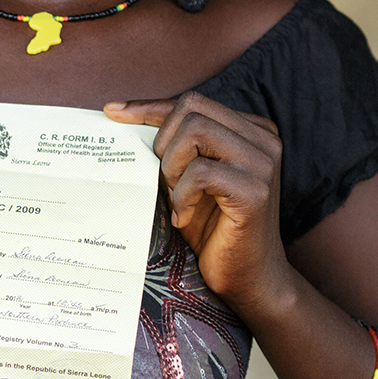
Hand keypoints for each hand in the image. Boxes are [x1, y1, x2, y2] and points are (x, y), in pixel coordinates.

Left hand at [105, 92, 293, 312]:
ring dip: (173, 167)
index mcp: (250, 129)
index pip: (191, 102)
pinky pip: (200, 173)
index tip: (113, 112)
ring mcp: (263, 164)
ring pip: (195, 132)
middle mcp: (264, 139)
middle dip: (164, 145)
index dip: (149, 107)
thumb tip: (118, 110)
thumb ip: (173, 144)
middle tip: (166, 183)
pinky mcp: (256, 191)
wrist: (248, 277)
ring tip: (177, 197)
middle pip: (192, 110)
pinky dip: (182, 196)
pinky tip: (185, 217)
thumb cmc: (212, 225)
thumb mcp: (187, 176)